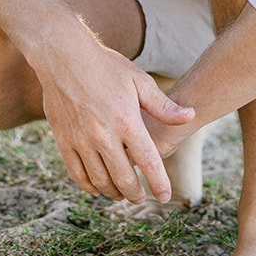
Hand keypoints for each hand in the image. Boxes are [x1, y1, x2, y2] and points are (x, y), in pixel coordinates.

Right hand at [36, 31, 194, 202]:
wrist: (64, 57)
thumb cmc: (106, 66)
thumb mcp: (140, 81)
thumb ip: (163, 106)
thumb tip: (190, 116)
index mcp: (127, 121)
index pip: (148, 162)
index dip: (158, 183)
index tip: (164, 196)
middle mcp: (104, 135)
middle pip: (123, 179)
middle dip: (135, 194)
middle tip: (141, 197)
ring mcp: (81, 141)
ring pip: (100, 181)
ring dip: (113, 192)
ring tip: (121, 193)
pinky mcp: (64, 141)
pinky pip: (77, 175)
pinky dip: (89, 186)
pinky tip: (98, 186)